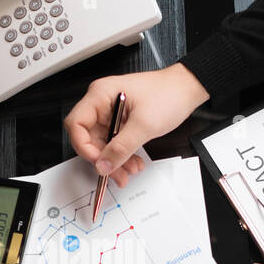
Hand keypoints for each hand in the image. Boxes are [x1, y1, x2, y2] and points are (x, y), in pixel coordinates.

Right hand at [63, 63, 208, 185]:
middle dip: (103, 158)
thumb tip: (103, 164)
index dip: (83, 146)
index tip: (98, 161)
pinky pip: (114, 142)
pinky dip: (122, 155)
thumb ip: (121, 148)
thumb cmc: (168, 94)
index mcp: (100, 95)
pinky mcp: (120, 121)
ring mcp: (111, 112)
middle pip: (89, 138)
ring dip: (114, 160)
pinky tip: (133, 162)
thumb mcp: (144, 125)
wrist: (187, 90)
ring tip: (130, 170)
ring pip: (102, 144)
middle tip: (116, 173)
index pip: (76, 124)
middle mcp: (102, 103)